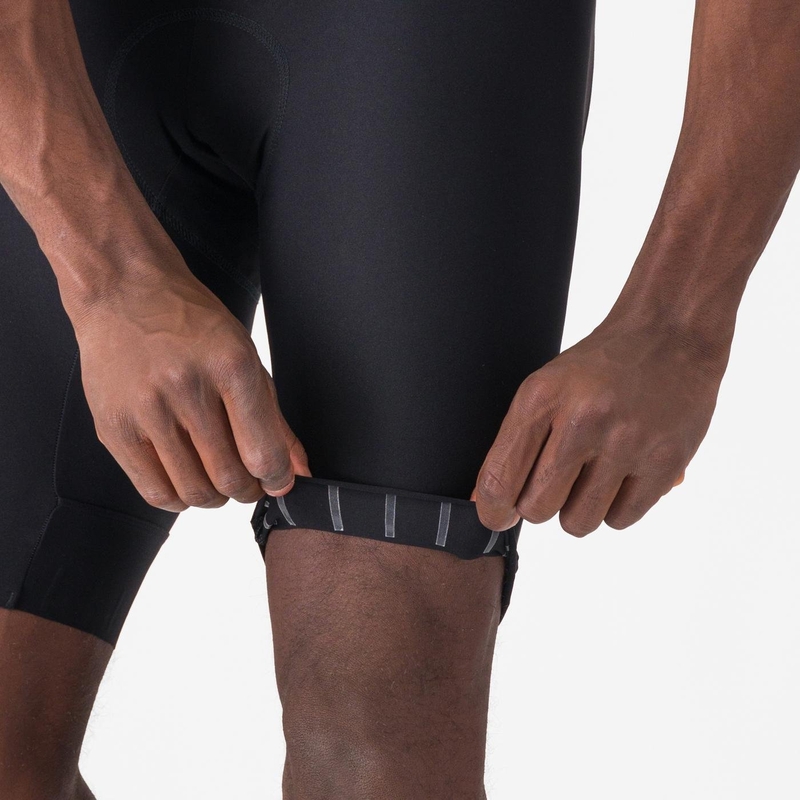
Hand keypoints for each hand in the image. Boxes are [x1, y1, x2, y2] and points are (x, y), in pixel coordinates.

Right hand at [72, 270, 310, 511]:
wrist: (124, 292)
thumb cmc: (190, 323)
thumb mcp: (246, 357)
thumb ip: (274, 418)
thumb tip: (297, 470)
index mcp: (230, 367)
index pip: (263, 452)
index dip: (278, 479)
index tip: (279, 481)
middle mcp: (187, 388)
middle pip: (230, 477)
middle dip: (249, 491)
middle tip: (250, 483)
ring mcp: (146, 410)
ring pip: (194, 491)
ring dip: (216, 497)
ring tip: (219, 482)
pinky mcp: (114, 428)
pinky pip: (154, 491)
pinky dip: (180, 498)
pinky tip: (187, 481)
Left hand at [469, 316, 727, 535]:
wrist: (669, 334)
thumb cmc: (598, 369)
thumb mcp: (546, 388)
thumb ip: (515, 444)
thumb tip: (486, 504)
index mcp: (542, 397)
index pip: (500, 479)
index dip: (493, 510)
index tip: (499, 515)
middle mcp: (583, 420)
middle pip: (537, 509)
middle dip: (539, 505)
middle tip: (554, 483)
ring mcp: (627, 443)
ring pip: (578, 523)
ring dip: (579, 509)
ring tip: (592, 476)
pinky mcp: (666, 463)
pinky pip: (620, 520)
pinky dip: (616, 508)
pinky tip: (621, 476)